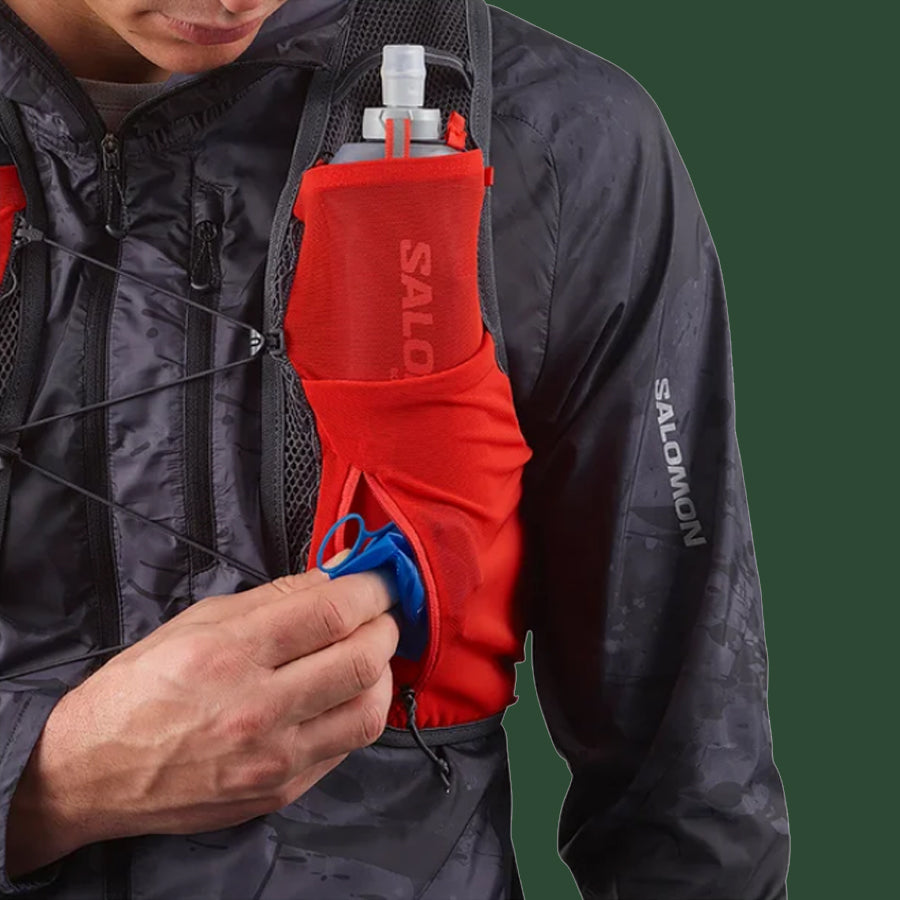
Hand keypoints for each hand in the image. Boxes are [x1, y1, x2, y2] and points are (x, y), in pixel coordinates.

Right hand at [6, 561, 398, 879]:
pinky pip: (346, 747)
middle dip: (386, 626)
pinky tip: (342, 693)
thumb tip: (337, 573)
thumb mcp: (198, 621)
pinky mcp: (280, 792)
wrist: (91, 774)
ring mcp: (272, 759)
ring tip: (367, 654)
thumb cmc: (140, 686)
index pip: (331, 612)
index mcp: (230, 653)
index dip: (371, 589)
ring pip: (368, 711)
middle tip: (380, 614)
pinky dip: (357, 710)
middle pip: (361, 660)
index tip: (379, 580)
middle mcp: (256, 709)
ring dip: (382, 673)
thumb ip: (276, 596)